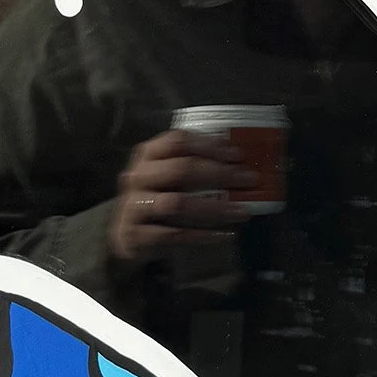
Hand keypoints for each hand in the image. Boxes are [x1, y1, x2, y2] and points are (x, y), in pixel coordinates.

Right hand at [109, 131, 256, 263]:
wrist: (126, 235)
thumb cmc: (158, 196)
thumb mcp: (170, 174)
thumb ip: (196, 163)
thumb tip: (241, 162)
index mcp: (148, 154)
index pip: (178, 140)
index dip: (210, 145)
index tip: (239, 155)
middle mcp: (137, 176)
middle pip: (180, 169)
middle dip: (219, 174)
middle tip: (249, 181)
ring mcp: (133, 205)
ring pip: (176, 204)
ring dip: (214, 207)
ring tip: (243, 211)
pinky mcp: (135, 234)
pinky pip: (173, 234)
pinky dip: (203, 236)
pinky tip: (226, 235)